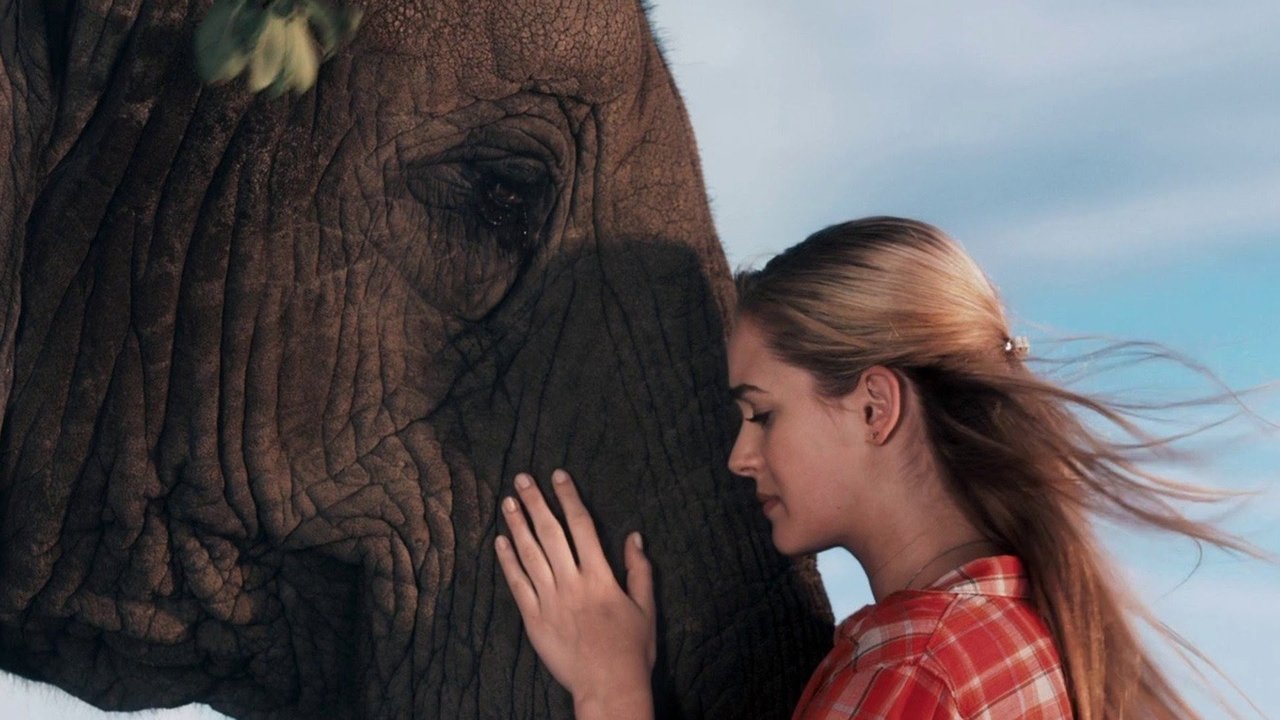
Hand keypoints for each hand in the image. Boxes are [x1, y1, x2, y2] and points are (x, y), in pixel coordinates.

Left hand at [495, 469, 656, 716]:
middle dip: (536, 502)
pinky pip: (517, 585)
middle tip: (521, 479)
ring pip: (529, 554)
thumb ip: (639, 570)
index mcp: (600, 577)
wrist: (608, 686)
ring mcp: (550, 601)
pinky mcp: (534, 620)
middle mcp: (572, 583)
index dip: (569, 498)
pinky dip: (507, 562)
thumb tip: (634, 537)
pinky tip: (500, 542)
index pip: (582, 526)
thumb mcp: (645, 607)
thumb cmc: (632, 649)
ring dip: (517, 525)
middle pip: (550, 533)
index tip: (558, 476)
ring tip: (508, 502)